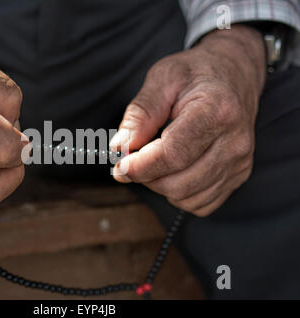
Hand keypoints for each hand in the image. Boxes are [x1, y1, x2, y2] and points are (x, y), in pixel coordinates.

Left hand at [110, 25, 265, 216]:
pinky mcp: (239, 175)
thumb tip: (120, 147)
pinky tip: (174, 170)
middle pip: (178, 182)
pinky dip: (178, 194)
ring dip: (159, 185)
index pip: (173, 154)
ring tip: (154, 160)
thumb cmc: (197, 73)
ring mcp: (240, 162)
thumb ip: (140, 114)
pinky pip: (200, 203)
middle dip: (145, 176)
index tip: (120, 165)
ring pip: (186, 197)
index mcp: (216, 111)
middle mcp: (234, 141)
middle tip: (132, 159)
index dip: (141, 166)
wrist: (235, 74)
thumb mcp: (162, 78)